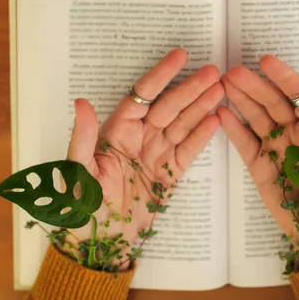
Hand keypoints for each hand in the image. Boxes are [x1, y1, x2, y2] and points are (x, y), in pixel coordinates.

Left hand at [66, 48, 223, 266]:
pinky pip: (188, 151)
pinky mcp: (170, 175)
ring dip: (202, 107)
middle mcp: (139, 139)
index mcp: (115, 132)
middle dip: (191, 89)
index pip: (142, 97)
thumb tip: (81, 102)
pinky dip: (202, 136)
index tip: (180, 56)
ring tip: (221, 90)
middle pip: (168, 107)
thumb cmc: (82, 208)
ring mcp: (156, 156)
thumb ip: (83, 138)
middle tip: (214, 72)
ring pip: (182, 125)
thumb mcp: (77, 172)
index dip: (161, 76)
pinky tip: (216, 120)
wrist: (100, 242)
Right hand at [217, 55, 298, 263]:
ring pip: (256, 117)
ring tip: (222, 84)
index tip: (266, 62)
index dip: (284, 78)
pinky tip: (220, 113)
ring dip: (240, 99)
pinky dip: (232, 127)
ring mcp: (274, 147)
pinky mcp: (258, 164)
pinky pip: (244, 142)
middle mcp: (294, 133)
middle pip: (273, 103)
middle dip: (254, 86)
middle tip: (232, 73)